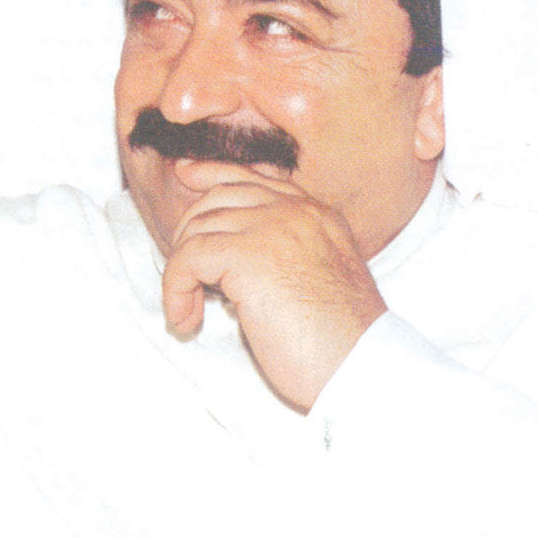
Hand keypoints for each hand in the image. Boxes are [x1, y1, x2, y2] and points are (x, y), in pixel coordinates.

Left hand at [162, 160, 386, 410]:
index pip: (256, 178)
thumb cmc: (341, 341)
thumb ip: (288, 253)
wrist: (361, 364)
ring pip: (199, 228)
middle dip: (190, 231)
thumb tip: (239, 258)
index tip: (186, 174)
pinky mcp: (248, 255)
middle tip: (185, 275)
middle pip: (219, 196)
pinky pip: (188, 257)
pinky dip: (176, 289)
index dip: (214, 174)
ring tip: (189, 310)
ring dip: (182, 271)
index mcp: (316, 214)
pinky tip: (187, 319)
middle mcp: (296, 211)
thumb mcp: (320, 278)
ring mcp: (273, 227)